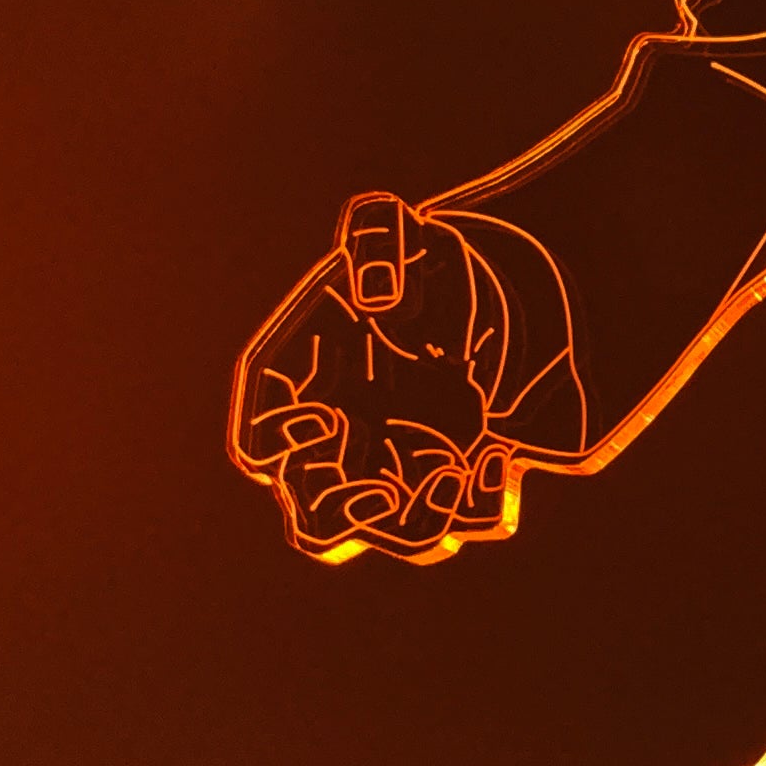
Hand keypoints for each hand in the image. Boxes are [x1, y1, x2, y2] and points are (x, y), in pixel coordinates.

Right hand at [230, 193, 521, 562]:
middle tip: (382, 488)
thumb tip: (378, 298)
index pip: (258, 443)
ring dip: (417, 523)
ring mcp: (397, 465)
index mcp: (300, 386)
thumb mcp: (402, 232)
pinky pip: (458, 521)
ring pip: (387, 533)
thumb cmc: (428, 258)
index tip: (334, 419)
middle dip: (342, 515)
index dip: (282, 445)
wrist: (508, 285)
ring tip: (455, 471)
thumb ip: (378, 244)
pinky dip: (479, 507)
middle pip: (314, 516)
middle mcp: (339, 438)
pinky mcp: (455, 478)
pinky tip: (499, 458)